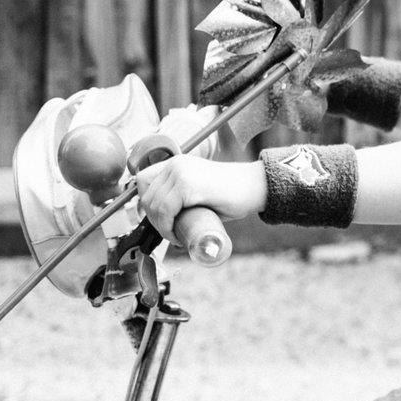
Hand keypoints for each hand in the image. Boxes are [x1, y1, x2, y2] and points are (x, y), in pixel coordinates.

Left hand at [131, 153, 262, 233]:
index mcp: (176, 163)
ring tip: (175, 236)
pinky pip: (165, 210)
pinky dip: (166, 227)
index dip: (147, 203)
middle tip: (170, 233)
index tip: (159, 220)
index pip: (143, 181)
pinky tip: (177, 236)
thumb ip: (183, 196)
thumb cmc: (232, 194)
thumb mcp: (201, 190)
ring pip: (153, 205)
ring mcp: (180, 173)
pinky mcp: (188, 185)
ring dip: (160, 226)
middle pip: (146, 196)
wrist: (256, 187)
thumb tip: (163, 218)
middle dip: (153, 220)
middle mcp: (175, 165)